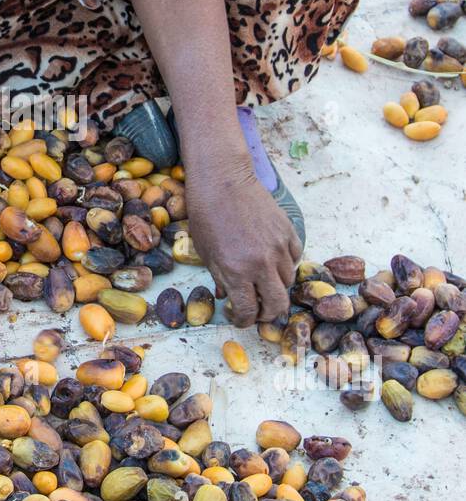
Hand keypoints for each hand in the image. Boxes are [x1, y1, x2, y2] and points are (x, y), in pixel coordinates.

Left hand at [185, 152, 300, 326]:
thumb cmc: (206, 214)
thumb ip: (221, 277)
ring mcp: (278, 247)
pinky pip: (295, 258)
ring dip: (276, 286)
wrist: (223, 179)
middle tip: (259, 311)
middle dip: (268, 314)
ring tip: (263, 280)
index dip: (243, 320)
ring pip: (288, 281)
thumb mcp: (206, 252)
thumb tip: (231, 296)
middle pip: (277, 305)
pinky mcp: (288, 231)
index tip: (240, 318)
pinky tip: (273, 260)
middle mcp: (261, 263)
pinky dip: (286, 264)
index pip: (248, 311)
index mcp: (236, 271)